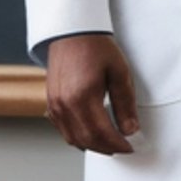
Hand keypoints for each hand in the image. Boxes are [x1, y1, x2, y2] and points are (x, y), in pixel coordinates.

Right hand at [45, 32, 139, 154]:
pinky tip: (91, 134)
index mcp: (83, 96)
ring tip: (110, 143)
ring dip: (92, 145)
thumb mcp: (119, 72)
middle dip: (107, 148)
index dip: (117, 144)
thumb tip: (130, 129)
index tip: (129, 147)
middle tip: (122, 147)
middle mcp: (65, 104)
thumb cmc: (95, 46)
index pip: (102, 133)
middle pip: (87, 140)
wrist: (72, 32)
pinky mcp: (51, 102)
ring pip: (73, 138)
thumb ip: (125, 103)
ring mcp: (55, 105)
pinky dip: (78, 137)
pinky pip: (63, 130)